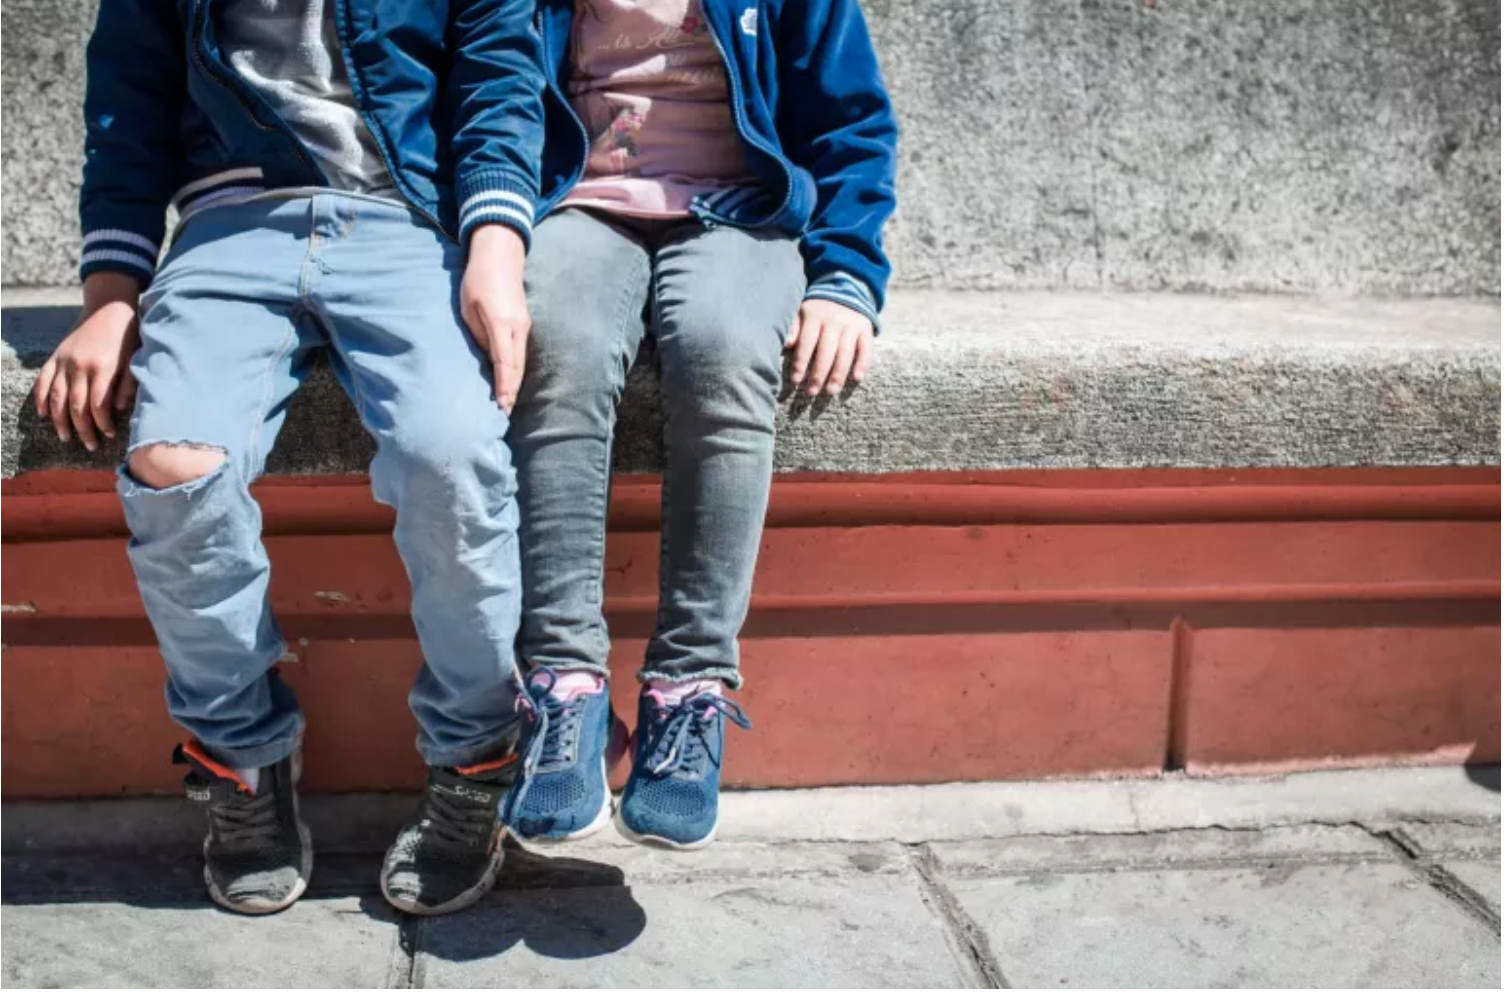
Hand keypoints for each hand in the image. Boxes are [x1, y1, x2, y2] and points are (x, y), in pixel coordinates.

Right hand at [33, 272, 142, 450]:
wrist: (109, 306)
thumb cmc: (127, 335)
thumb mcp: (134, 358)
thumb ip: (127, 383)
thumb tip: (120, 409)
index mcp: (103, 367)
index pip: (98, 405)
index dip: (103, 424)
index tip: (110, 435)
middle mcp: (79, 366)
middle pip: (77, 406)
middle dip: (83, 429)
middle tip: (90, 445)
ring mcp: (64, 361)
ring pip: (56, 397)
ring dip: (60, 421)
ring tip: (67, 438)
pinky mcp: (55, 356)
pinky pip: (42, 381)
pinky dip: (41, 399)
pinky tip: (45, 415)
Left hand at [461, 224, 530, 410]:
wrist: (501, 255)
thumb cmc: (478, 279)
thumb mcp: (468, 307)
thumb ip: (478, 334)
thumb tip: (486, 356)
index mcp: (502, 324)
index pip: (505, 363)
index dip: (504, 386)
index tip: (501, 406)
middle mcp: (518, 328)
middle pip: (517, 368)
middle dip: (511, 391)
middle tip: (504, 413)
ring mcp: (524, 326)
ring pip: (520, 362)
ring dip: (514, 383)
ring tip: (507, 403)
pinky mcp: (523, 324)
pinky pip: (520, 352)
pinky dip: (515, 370)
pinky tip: (510, 380)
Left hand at [786, 298, 873, 396]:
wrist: (845, 291)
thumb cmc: (817, 311)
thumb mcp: (802, 313)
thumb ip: (793, 328)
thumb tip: (786, 344)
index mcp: (815, 316)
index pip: (806, 343)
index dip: (800, 363)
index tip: (795, 381)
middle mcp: (834, 320)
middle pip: (826, 351)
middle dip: (818, 374)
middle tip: (812, 392)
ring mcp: (852, 325)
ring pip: (845, 352)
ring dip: (838, 374)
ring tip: (831, 391)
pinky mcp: (866, 330)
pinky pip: (866, 348)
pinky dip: (863, 364)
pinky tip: (857, 379)